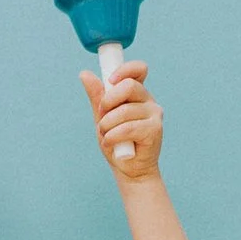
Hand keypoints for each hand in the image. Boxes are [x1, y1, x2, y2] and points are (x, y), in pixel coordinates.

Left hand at [80, 60, 162, 179]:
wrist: (128, 169)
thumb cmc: (116, 142)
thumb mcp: (102, 117)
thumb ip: (97, 96)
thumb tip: (85, 74)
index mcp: (136, 93)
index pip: (138, 69)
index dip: (124, 70)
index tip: (110, 81)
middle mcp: (148, 100)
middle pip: (129, 86)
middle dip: (108, 101)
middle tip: (102, 116)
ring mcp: (154, 114)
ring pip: (124, 111)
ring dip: (107, 126)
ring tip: (107, 136)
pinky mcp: (155, 129)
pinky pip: (128, 128)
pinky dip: (113, 137)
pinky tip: (112, 143)